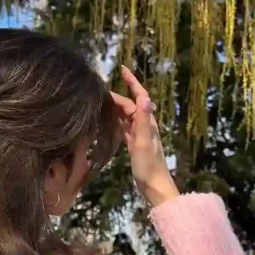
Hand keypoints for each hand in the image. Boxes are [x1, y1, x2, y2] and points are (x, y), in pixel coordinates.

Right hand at [112, 66, 178, 207]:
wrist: (154, 186)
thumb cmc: (149, 166)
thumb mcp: (143, 142)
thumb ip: (143, 121)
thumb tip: (145, 98)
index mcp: (148, 122)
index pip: (140, 96)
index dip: (132, 82)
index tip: (122, 68)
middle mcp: (145, 125)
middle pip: (130, 105)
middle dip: (117, 95)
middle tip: (99, 92)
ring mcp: (140, 135)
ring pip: (126, 116)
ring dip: (116, 107)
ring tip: (100, 102)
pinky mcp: (135, 144)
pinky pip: (124, 128)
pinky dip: (116, 121)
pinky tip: (107, 121)